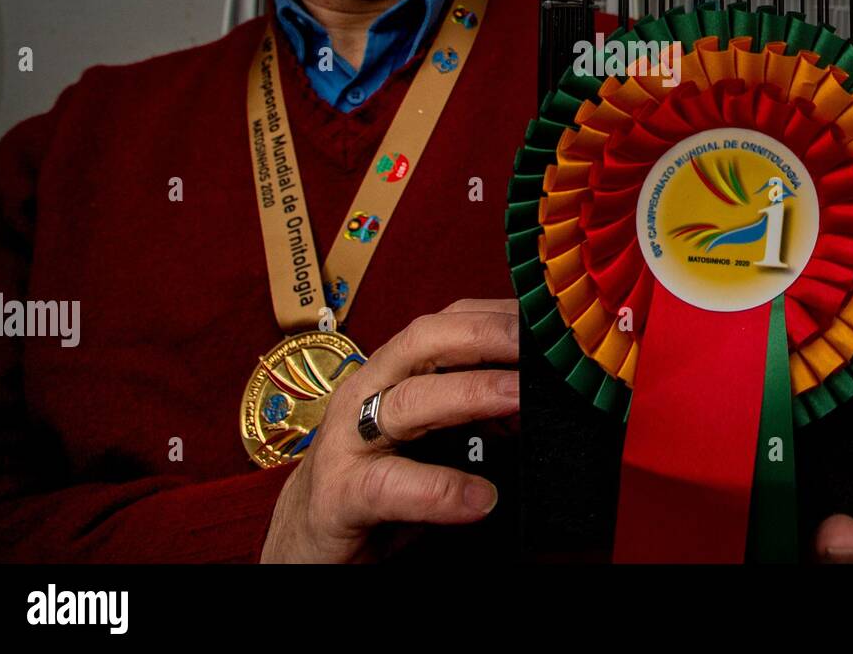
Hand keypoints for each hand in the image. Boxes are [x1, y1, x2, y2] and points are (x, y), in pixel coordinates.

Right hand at [260, 298, 518, 562]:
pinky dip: (440, 490)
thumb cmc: (376, 473)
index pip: (447, 322)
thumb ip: (475, 412)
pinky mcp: (340, 494)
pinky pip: (391, 485)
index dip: (498, 315)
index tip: (548, 318)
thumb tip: (540, 396)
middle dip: (486, 335)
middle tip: (540, 344)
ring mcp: (348, 440)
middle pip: (424, 340)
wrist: (305, 538)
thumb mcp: (429, 433)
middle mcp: (368, 390)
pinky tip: (480, 497)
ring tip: (522, 399)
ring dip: (472, 394)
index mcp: (392, 370)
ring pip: (410, 401)